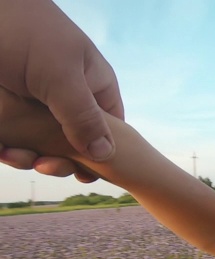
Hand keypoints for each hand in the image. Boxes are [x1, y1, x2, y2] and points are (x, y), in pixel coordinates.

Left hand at [0, 0, 123, 178]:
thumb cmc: (27, 33)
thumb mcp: (62, 76)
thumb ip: (84, 116)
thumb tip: (106, 155)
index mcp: (93, 88)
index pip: (109, 129)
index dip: (100, 154)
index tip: (83, 173)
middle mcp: (68, 99)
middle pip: (74, 144)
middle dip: (59, 160)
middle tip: (44, 165)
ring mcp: (37, 105)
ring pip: (41, 145)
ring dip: (28, 157)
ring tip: (13, 156)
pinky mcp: (10, 110)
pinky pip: (14, 138)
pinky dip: (8, 149)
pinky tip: (2, 150)